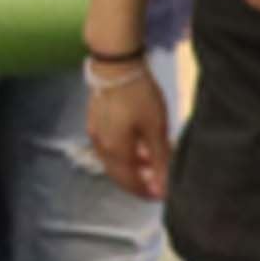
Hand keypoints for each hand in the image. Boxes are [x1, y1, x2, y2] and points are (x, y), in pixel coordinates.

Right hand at [87, 53, 172, 200]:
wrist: (115, 65)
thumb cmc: (139, 97)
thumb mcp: (156, 129)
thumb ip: (160, 160)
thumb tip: (163, 188)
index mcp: (116, 151)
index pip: (130, 182)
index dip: (146, 192)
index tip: (164, 195)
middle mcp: (101, 146)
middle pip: (118, 174)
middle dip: (138, 182)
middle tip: (159, 182)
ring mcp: (95, 132)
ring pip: (113, 160)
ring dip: (131, 167)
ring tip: (152, 161)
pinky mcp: (94, 120)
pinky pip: (109, 146)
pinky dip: (124, 153)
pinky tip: (137, 144)